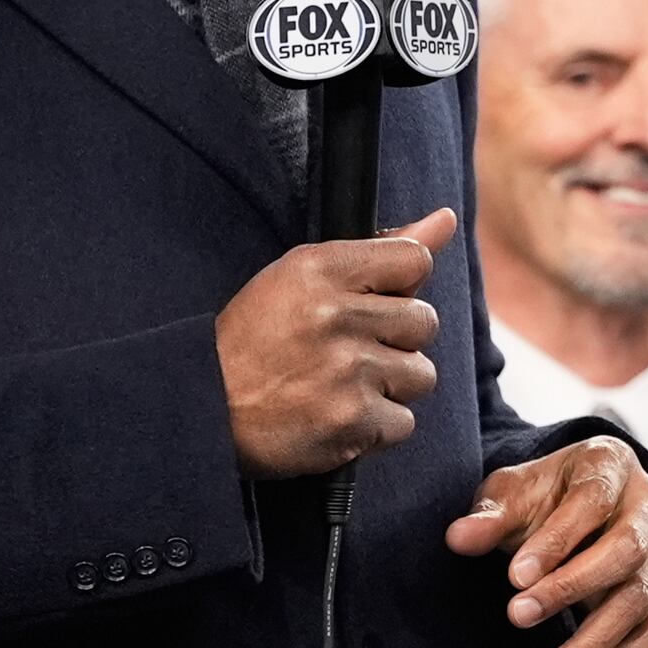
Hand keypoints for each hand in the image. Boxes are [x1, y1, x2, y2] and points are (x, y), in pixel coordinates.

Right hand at [214, 207, 458, 478]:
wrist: (201, 408)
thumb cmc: (255, 339)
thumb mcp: (303, 276)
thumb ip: (381, 249)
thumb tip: (446, 218)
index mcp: (322, 268)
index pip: (414, 259)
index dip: (402, 285)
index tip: (374, 303)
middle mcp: (337, 315)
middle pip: (424, 322)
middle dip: (396, 341)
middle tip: (349, 352)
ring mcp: (347, 370)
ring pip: (421, 374)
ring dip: (390, 386)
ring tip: (343, 386)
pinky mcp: (351, 421)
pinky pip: (403, 423)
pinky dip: (376, 428)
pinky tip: (338, 417)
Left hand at [446, 436, 647, 647]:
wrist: (584, 503)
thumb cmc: (549, 495)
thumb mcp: (515, 493)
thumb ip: (490, 516)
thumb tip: (459, 538)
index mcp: (611, 464)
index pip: (591, 501)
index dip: (555, 541)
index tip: (515, 577)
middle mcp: (647, 504)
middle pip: (625, 549)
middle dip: (570, 588)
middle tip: (518, 616)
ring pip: (641, 597)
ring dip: (594, 640)